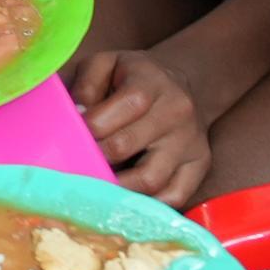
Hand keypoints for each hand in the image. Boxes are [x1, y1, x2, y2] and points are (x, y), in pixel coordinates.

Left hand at [67, 44, 211, 203]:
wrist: (181, 84)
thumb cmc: (132, 78)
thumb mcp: (105, 64)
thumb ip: (85, 85)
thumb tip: (76, 116)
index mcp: (150, 82)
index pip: (118, 109)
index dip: (87, 129)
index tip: (69, 138)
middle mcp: (176, 111)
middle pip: (125, 147)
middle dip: (93, 159)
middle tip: (76, 166)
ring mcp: (191, 141)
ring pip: (150, 179)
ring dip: (116, 188)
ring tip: (97, 187)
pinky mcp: (200, 164)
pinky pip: (175, 196)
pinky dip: (148, 205)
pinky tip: (127, 200)